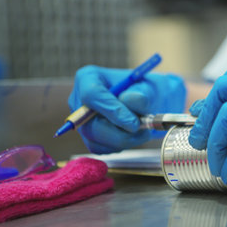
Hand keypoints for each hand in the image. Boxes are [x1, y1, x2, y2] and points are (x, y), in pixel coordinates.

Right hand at [68, 65, 185, 153]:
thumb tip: (128, 100)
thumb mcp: (148, 87)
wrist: (148, 102)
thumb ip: (140, 94)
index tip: (133, 123)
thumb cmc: (145, 91)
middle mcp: (79, 100)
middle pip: (91, 125)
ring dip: (124, 140)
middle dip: (120, 133)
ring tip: (143, 130)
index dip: (112, 111)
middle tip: (144, 131)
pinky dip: (120, 146)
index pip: (91, 95)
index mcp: (88, 78)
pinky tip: (132, 135)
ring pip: (96, 140)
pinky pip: (101, 148)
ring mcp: (81, 121)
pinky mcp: (89, 137)